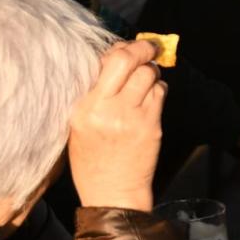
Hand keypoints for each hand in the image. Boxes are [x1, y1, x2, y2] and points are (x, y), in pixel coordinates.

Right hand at [69, 40, 166, 211]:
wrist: (112, 193)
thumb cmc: (92, 159)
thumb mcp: (80, 125)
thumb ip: (95, 93)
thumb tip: (115, 58)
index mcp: (86, 108)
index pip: (111, 61)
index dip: (123, 46)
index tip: (127, 46)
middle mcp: (110, 110)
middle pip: (132, 60)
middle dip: (144, 48)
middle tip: (148, 47)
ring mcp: (133, 118)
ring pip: (150, 75)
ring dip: (151, 71)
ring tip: (145, 79)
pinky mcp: (152, 127)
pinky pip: (160, 93)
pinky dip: (158, 89)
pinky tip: (150, 97)